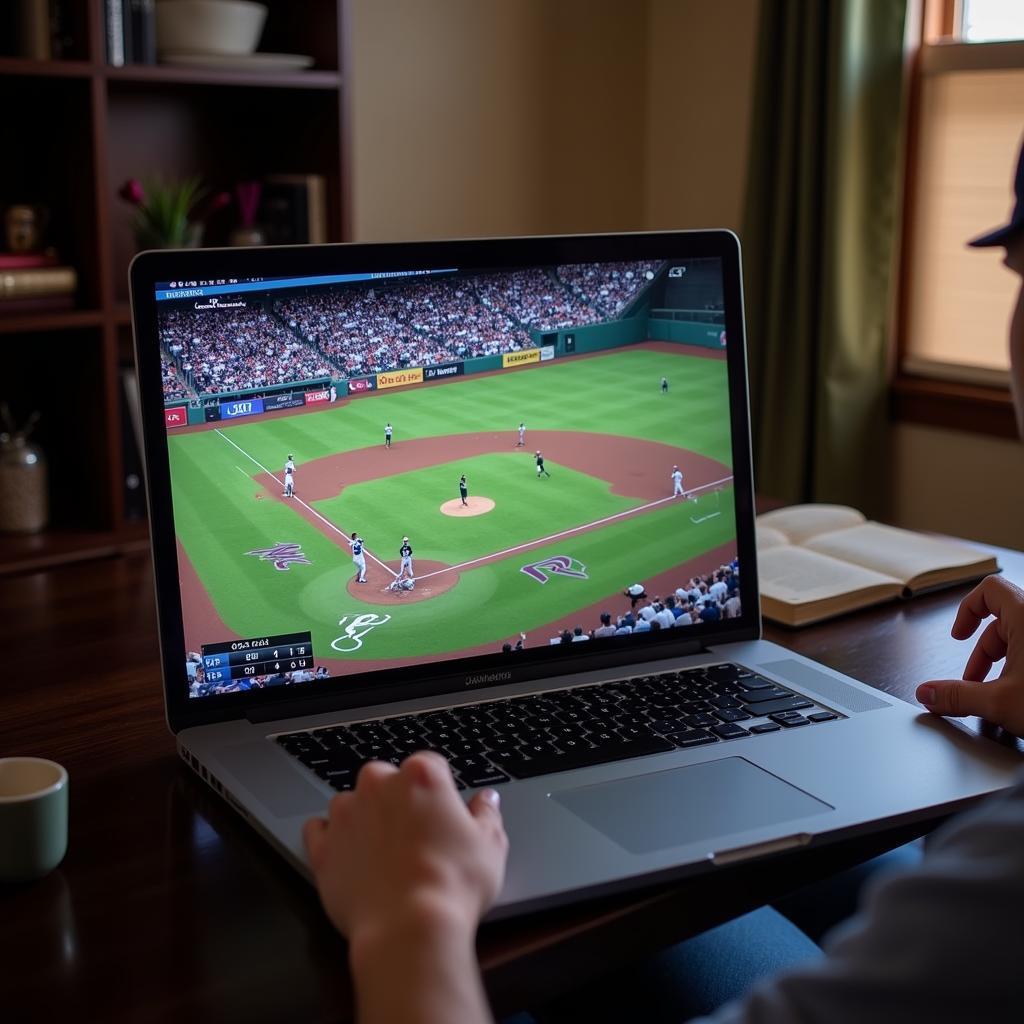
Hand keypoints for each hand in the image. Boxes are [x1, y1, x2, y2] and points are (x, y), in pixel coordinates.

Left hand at [302, 752, 507, 949]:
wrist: (409, 927)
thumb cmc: (453, 885)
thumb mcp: (490, 846)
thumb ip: (486, 815)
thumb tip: (486, 801)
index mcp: (421, 775)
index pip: (430, 765)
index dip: (438, 791)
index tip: (443, 813)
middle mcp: (379, 784)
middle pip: (387, 779)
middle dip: (398, 801)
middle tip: (415, 836)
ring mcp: (346, 814)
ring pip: (352, 802)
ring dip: (364, 818)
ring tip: (384, 852)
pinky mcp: (323, 847)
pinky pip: (318, 829)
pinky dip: (331, 837)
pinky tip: (348, 854)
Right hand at [916, 575, 1023, 735]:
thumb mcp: (1000, 703)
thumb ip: (957, 696)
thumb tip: (928, 693)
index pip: (989, 590)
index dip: (968, 610)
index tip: (960, 635)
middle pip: (1004, 621)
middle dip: (984, 653)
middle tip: (975, 682)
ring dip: (1006, 664)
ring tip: (1002, 696)